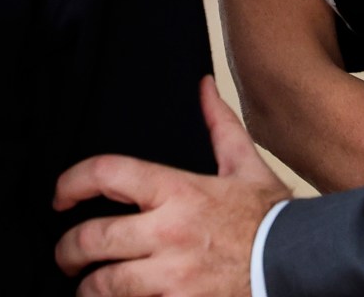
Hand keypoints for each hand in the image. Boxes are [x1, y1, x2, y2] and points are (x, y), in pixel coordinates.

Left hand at [55, 76, 291, 295]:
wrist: (301, 263)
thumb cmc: (271, 219)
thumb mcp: (245, 165)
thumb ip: (219, 125)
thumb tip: (205, 87)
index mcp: (179, 191)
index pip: (107, 174)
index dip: (71, 182)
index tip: (61, 197)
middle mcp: (169, 232)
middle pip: (93, 239)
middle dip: (68, 251)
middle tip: (65, 256)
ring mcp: (173, 276)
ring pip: (105, 284)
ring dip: (88, 289)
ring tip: (87, 289)